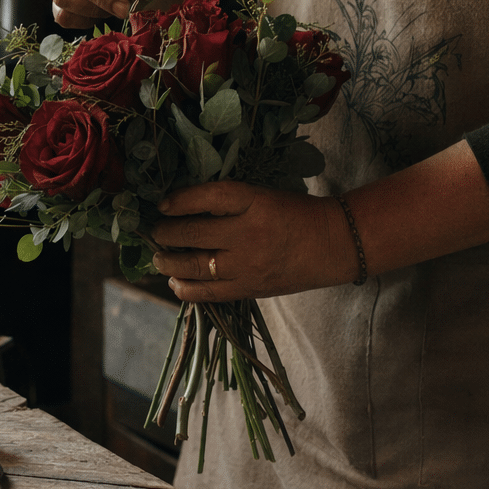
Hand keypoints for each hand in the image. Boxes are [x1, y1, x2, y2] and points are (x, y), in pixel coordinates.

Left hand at [150, 182, 357, 301]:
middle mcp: (248, 233)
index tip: (163, 204)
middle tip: (155, 232)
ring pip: (194, 266)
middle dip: (165, 233)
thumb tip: (181, 208)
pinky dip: (185, 288)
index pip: (207, 198)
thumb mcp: (262, 194)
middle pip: (192, 234)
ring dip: (168, 262)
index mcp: (254, 201)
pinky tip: (175, 282)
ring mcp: (248, 265)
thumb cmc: (294, 213)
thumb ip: (227, 201)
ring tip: (159, 258)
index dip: (179, 201)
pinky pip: (208, 293)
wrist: (333, 243)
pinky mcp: (249, 289)